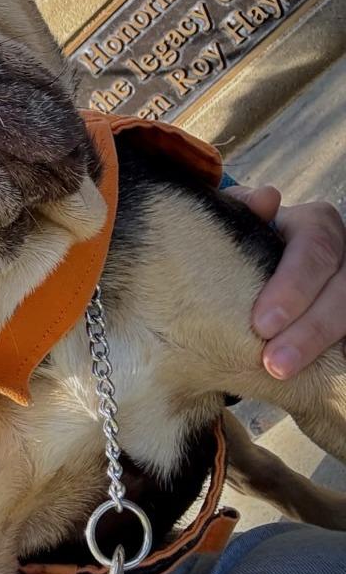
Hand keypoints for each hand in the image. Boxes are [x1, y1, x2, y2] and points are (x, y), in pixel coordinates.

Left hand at [226, 185, 345, 377]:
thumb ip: (244, 210)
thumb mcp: (239, 224)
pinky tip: (316, 375)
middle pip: (341, 289)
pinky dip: (340, 352)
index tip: (260, 325)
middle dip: (309, 331)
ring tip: (281, 373)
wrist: (258, 264)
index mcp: (316, 223)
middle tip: (273, 364)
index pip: (315, 249)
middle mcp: (344, 250)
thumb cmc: (244, 243)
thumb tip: (266, 198)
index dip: (292, 288)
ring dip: (321, 347)